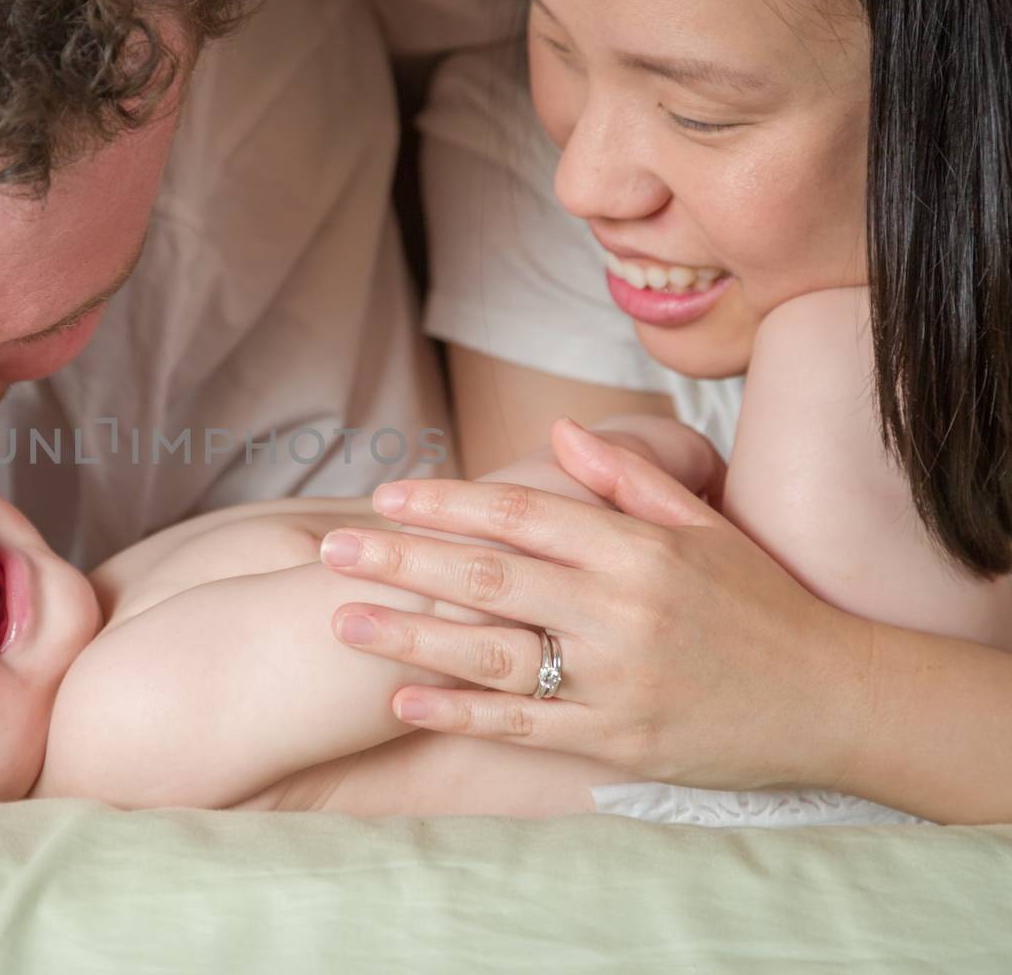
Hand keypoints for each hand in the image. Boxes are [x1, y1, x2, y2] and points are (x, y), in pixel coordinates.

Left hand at [320, 419, 874, 792]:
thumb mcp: (706, 526)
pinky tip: (403, 699)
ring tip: (342, 620)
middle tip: (333, 550)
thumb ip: (626, 479)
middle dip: (404, 560)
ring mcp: (618, 679)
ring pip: (494, 654)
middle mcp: (621, 609)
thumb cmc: (764, 604)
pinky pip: (525, 728)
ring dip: (412, 637)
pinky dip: (461, 715)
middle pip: (490, 576)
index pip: (522, 513)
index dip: (447, 503)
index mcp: (638, 548)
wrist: (837, 698)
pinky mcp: (620, 740)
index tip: (387, 496)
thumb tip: (555, 430)